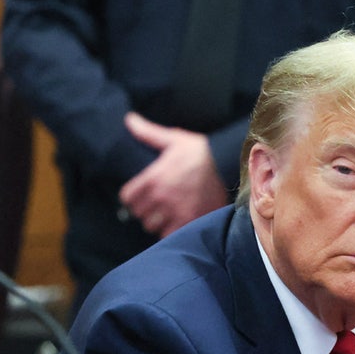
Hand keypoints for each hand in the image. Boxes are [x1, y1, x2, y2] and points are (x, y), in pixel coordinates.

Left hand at [119, 112, 228, 237]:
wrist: (227, 165)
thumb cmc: (199, 152)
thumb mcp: (173, 139)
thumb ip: (148, 133)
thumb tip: (128, 119)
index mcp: (153, 178)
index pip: (127, 198)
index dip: (131, 197)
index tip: (137, 195)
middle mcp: (161, 197)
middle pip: (139, 214)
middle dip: (144, 209)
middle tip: (152, 205)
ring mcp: (175, 211)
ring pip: (152, 226)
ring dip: (156, 222)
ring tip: (163, 214)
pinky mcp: (189, 221)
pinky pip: (169, 234)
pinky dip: (170, 230)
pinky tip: (175, 222)